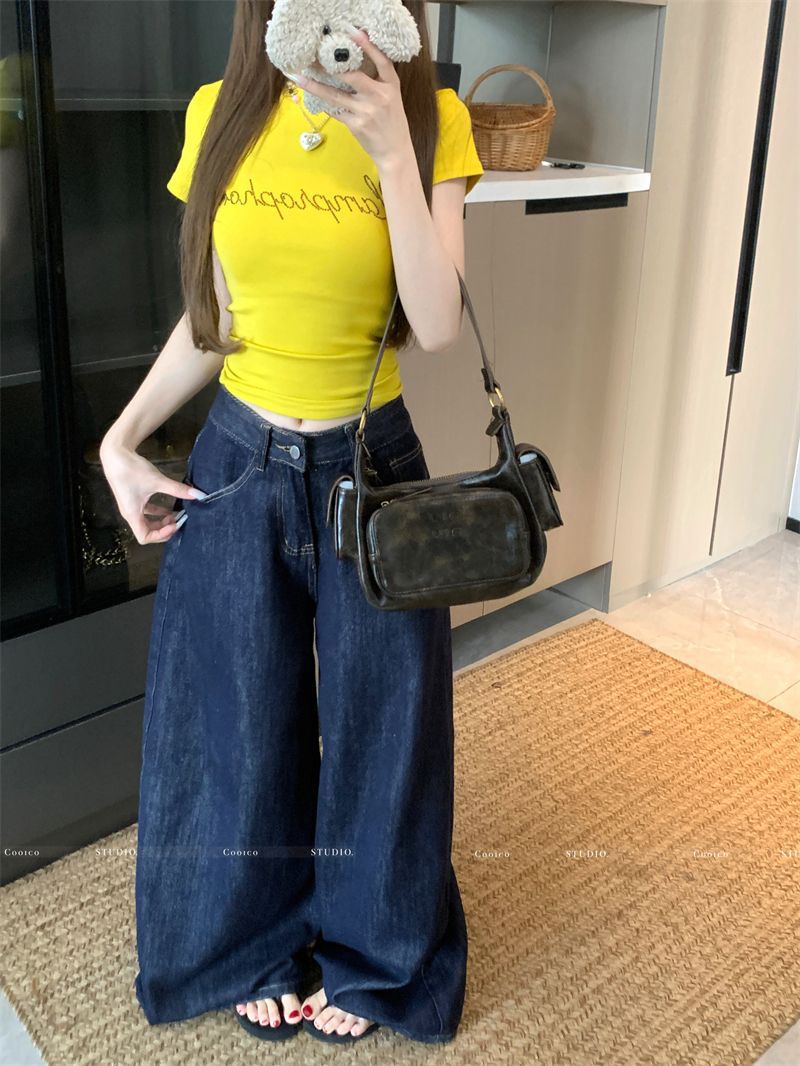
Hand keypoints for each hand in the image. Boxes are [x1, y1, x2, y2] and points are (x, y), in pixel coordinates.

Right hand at [99, 438, 202, 545]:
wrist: (115, 454)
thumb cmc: (132, 470)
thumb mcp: (157, 480)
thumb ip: (177, 489)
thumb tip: (198, 495)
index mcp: (132, 514)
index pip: (145, 537)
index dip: (161, 535)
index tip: (174, 524)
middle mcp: (130, 514)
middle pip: (147, 532)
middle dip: (164, 529)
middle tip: (179, 521)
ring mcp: (131, 507)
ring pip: (148, 523)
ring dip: (162, 522)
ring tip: (177, 515)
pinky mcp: (133, 499)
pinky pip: (147, 512)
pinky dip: (158, 513)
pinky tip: (170, 508)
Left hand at [294, 28, 413, 170]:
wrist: (395, 151)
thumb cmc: (392, 122)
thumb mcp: (392, 97)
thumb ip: (377, 80)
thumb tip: (352, 62)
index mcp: (391, 86)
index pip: (381, 61)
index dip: (368, 46)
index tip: (352, 32)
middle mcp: (379, 96)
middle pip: (352, 76)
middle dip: (331, 66)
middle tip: (314, 56)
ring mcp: (366, 111)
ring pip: (336, 95)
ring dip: (316, 86)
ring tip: (300, 77)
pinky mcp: (356, 125)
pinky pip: (335, 111)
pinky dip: (324, 104)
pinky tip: (312, 97)